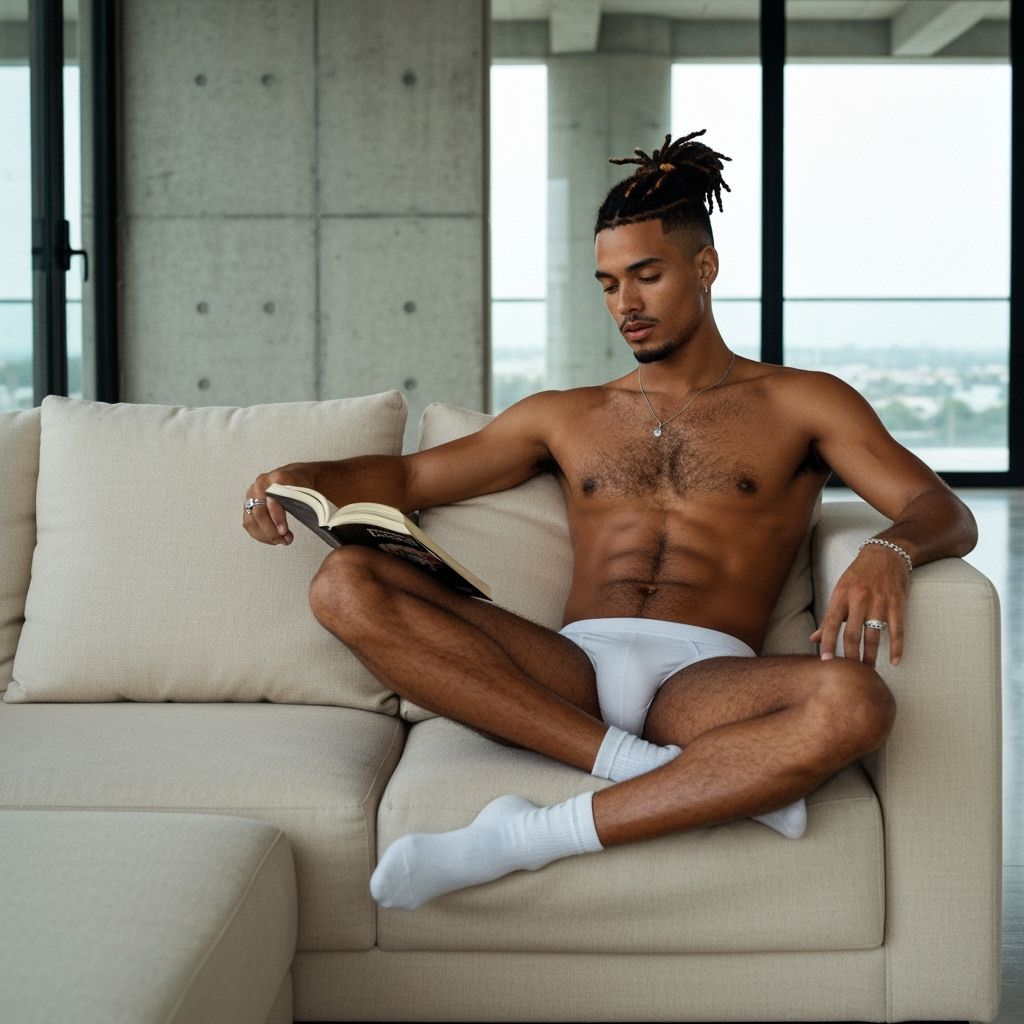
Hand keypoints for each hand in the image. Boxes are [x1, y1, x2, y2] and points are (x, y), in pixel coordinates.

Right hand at [242, 465, 308, 545]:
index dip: (277, 517)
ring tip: (282, 541)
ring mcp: (252, 494)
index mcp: (278, 478)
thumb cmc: (302, 484)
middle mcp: (262, 484)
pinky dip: (261, 535)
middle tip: (285, 540)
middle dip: (271, 530)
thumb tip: (320, 523)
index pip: (273, 499)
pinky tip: (273, 539)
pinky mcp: (248, 504)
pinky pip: (249, 523)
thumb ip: (311, 503)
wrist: (293, 475)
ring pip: (252, 520)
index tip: (284, 531)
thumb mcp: (309, 490)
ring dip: (266, 535)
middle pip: (259, 512)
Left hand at [810, 545, 910, 667]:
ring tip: (868, 671)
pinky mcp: (897, 604)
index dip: (826, 643)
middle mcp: (859, 599)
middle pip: (851, 634)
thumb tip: (814, 638)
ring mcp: (879, 602)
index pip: (830, 624)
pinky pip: (897, 630)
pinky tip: (895, 661)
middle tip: (849, 673)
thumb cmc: (858, 574)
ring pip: (873, 636)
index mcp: (841, 596)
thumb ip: (829, 616)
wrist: (885, 554)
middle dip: (849, 656)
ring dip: (870, 656)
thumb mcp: (840, 590)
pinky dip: (897, 648)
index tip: (825, 661)